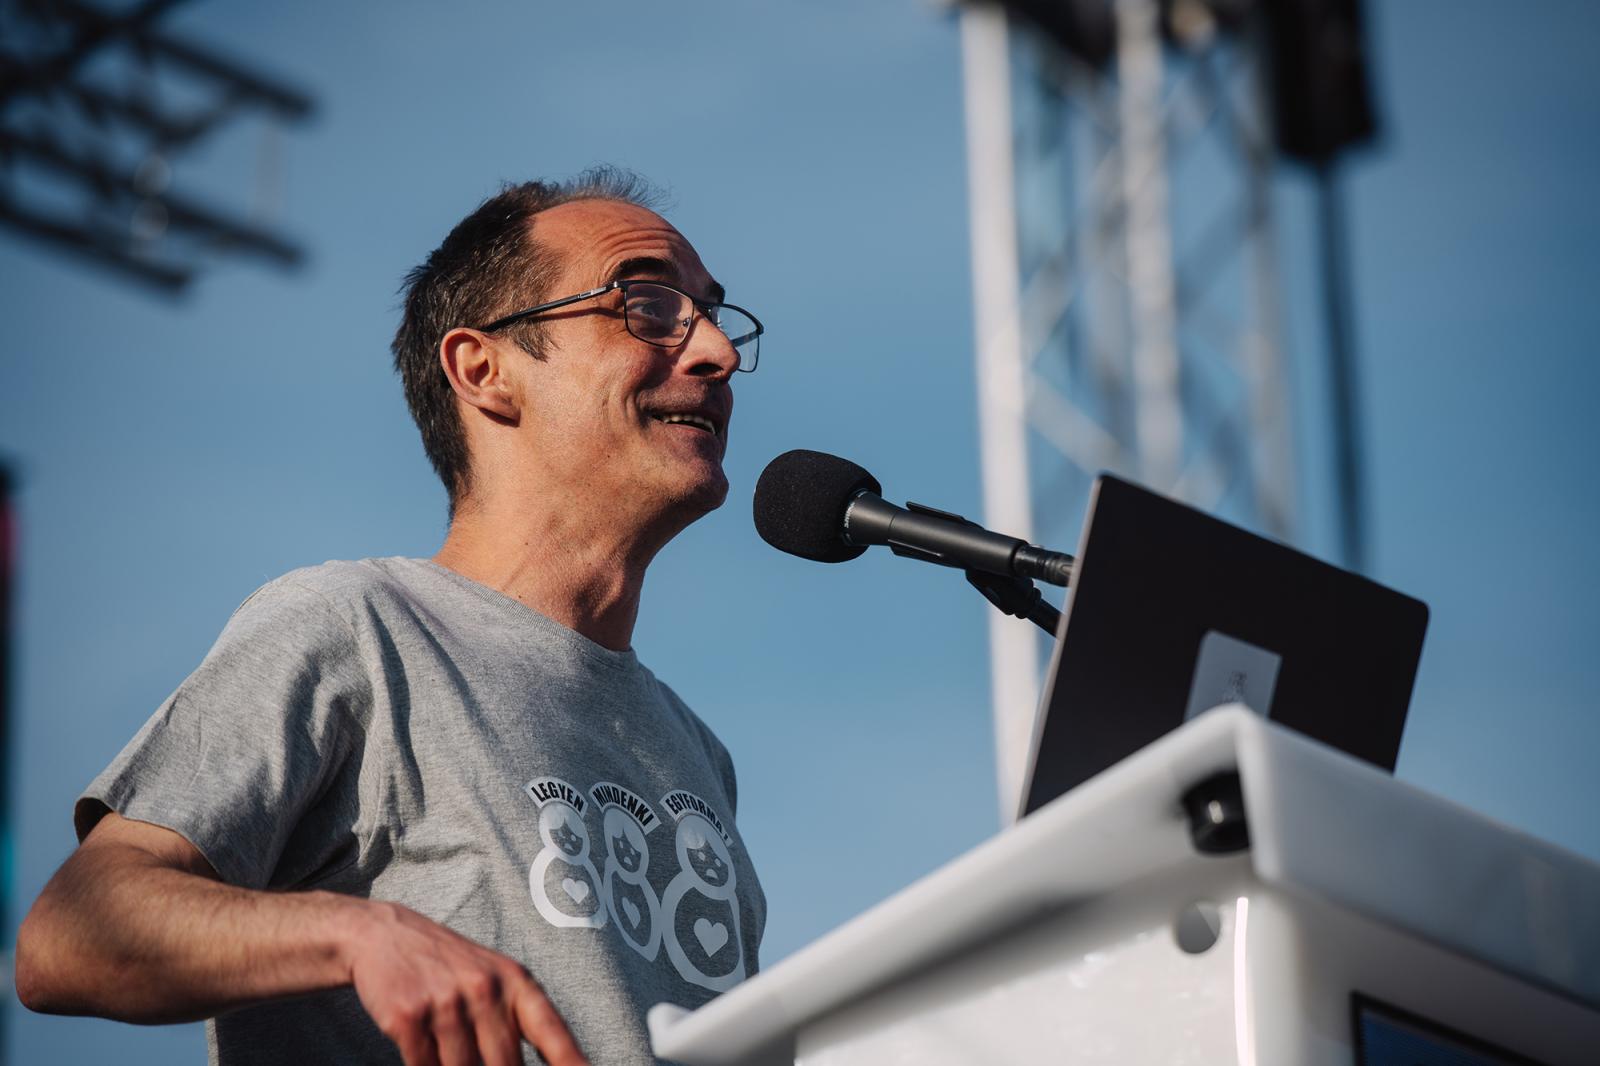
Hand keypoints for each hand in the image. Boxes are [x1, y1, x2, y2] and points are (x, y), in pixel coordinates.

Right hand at [347, 901, 587, 1065]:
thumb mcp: (495, 980)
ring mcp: (445, 1003)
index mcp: (516, 982)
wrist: (385, 936)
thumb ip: (516, 1023)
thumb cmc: (451, 967)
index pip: (551, 1031)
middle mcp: (485, 989)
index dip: (572, 1061)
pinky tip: (425, 1056)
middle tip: (482, 1064)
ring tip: (450, 1053)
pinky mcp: (407, 1017)